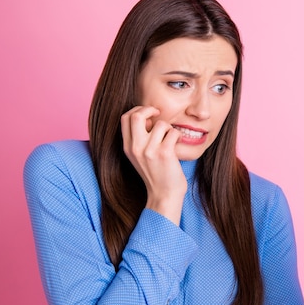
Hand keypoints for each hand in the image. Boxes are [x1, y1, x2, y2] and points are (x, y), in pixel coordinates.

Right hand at [121, 106, 186, 224]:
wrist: (164, 195)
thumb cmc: (157, 174)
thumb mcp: (140, 156)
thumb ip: (140, 138)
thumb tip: (149, 117)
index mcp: (127, 147)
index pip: (125, 117)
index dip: (137, 110)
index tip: (149, 114)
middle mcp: (135, 148)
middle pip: (136, 115)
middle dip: (149, 110)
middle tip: (159, 114)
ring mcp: (149, 150)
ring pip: (161, 124)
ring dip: (169, 128)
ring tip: (171, 139)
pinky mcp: (164, 153)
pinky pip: (173, 132)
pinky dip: (178, 136)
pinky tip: (177, 144)